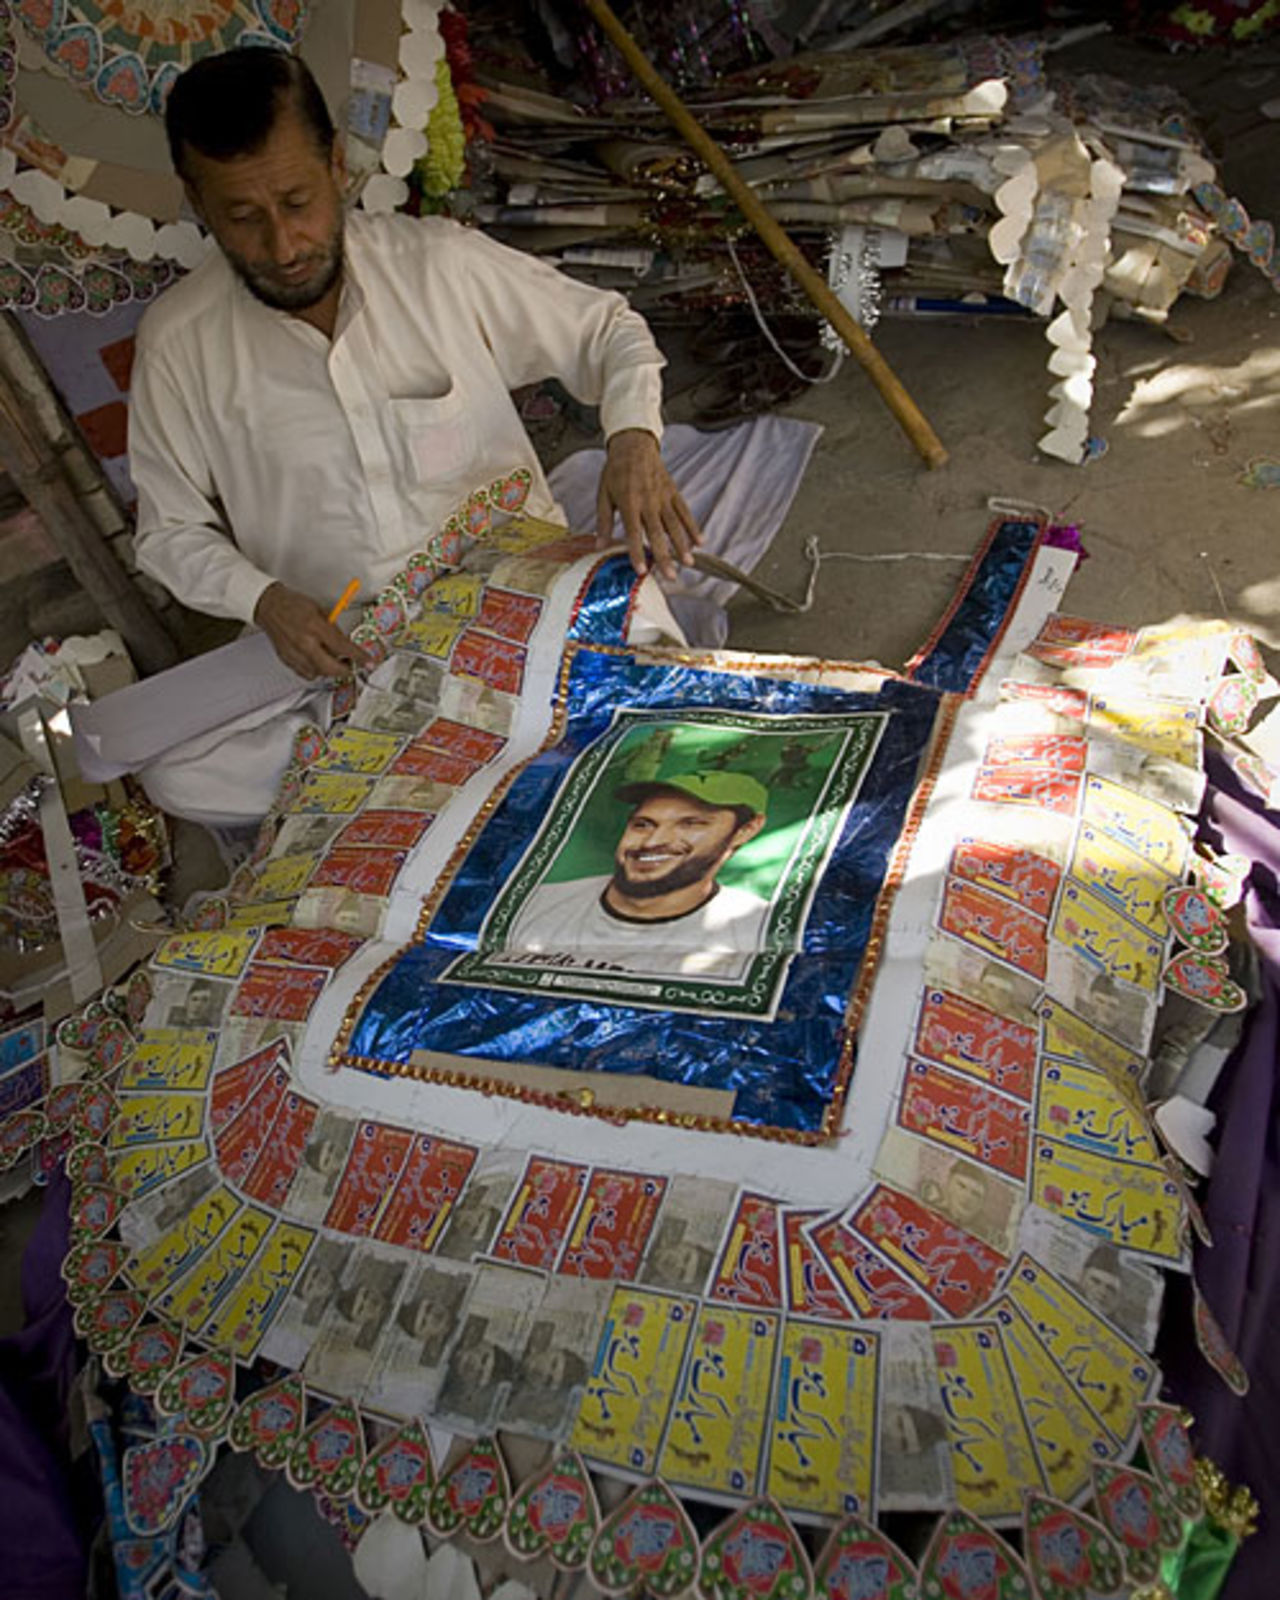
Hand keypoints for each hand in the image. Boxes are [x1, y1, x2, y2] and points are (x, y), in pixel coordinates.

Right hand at [254, 582, 364, 678]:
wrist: (269, 606)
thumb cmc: (293, 605)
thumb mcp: (321, 610)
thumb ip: (334, 630)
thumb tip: (346, 645)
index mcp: (314, 626)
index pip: (342, 647)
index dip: (358, 657)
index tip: (368, 662)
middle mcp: (304, 642)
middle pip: (330, 668)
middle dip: (345, 670)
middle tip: (351, 666)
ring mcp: (294, 653)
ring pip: (318, 673)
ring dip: (329, 670)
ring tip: (332, 660)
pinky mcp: (287, 659)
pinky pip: (306, 673)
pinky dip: (315, 670)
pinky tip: (317, 661)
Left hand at [595, 429, 700, 581]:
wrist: (634, 445)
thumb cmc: (615, 472)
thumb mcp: (603, 495)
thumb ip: (604, 522)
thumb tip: (599, 546)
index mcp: (629, 502)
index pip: (634, 532)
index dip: (637, 552)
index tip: (642, 570)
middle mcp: (648, 501)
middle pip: (658, 533)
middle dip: (665, 556)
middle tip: (670, 576)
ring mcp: (663, 497)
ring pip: (675, 525)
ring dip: (682, 545)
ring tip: (688, 563)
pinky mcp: (673, 492)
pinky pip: (685, 512)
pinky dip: (693, 527)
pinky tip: (699, 543)